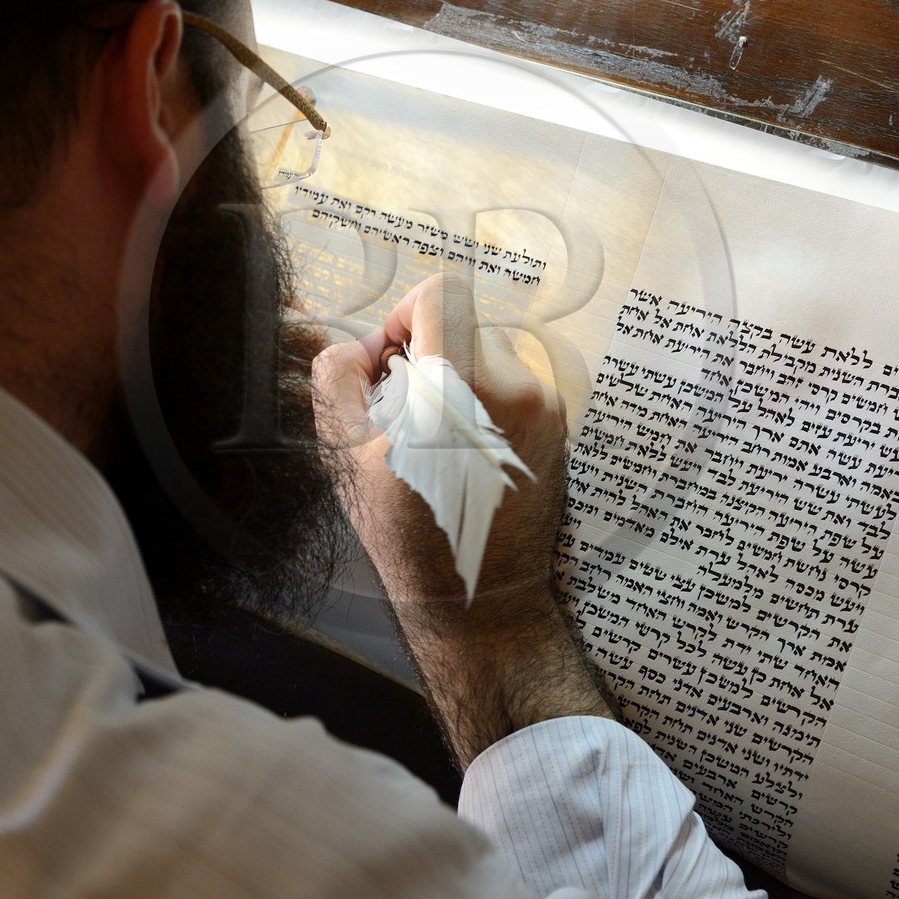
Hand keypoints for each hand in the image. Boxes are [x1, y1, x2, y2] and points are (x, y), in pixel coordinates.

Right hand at [313, 274, 616, 768]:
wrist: (484, 605)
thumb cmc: (408, 538)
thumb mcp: (346, 458)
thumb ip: (338, 378)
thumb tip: (360, 344)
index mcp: (455, 395)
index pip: (443, 293)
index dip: (406, 312)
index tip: (394, 356)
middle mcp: (511, 391)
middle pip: (462, 323)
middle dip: (427, 354)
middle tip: (403, 410)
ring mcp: (544, 407)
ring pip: (488, 352)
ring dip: (456, 379)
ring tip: (436, 439)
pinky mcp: (559, 425)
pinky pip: (512, 384)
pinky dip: (484, 402)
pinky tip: (467, 455)